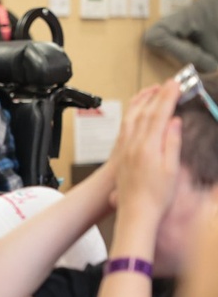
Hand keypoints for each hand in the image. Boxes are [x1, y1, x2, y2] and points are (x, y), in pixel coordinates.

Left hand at [111, 81, 181, 220]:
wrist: (135, 213)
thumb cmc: (156, 197)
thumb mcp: (171, 170)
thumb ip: (172, 143)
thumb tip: (174, 121)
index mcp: (147, 147)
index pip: (159, 115)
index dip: (168, 97)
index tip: (175, 84)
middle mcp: (133, 145)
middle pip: (145, 112)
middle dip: (157, 95)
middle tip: (169, 83)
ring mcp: (125, 149)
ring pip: (131, 118)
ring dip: (142, 101)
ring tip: (152, 90)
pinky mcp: (121, 154)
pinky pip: (125, 127)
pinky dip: (132, 114)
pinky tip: (136, 110)